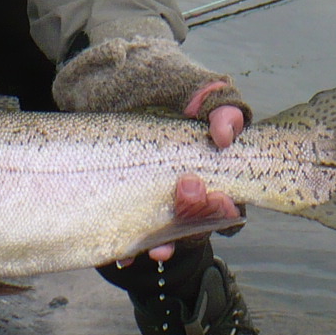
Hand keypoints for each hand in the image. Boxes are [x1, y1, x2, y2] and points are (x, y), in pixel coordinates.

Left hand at [122, 91, 245, 265]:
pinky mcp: (124, 203)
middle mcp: (184, 190)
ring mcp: (153, 199)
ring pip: (166, 235)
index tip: (218, 196)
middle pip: (198, 222)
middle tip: (184, 190)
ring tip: (155, 250)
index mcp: (208, 169)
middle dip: (195, 219)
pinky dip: (128, 249)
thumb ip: (217, 105)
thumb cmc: (158, 84)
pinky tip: (123, 255)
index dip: (225, 208)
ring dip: (165, 246)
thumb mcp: (191, 87)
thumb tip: (227, 133)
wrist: (108, 79)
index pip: (227, 203)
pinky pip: (129, 235)